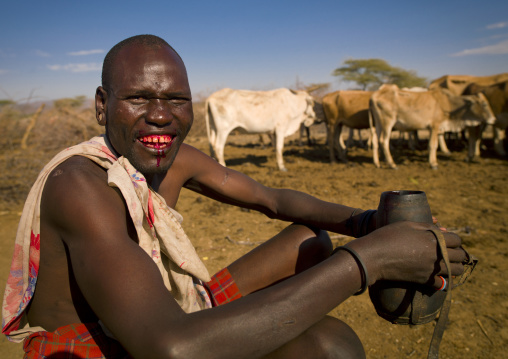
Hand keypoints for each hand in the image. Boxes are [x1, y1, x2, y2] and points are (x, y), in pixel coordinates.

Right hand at [349, 221, 466, 287]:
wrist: (374, 257)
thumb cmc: (388, 236)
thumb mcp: (408, 225)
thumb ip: (428, 226)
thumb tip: (444, 230)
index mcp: (434, 238)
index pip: (457, 240)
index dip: (453, 239)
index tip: (448, 240)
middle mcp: (437, 255)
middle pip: (461, 256)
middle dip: (458, 253)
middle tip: (451, 252)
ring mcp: (432, 269)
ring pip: (456, 271)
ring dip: (455, 267)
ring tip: (448, 264)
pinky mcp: (425, 280)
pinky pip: (443, 284)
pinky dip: (443, 280)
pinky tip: (438, 276)